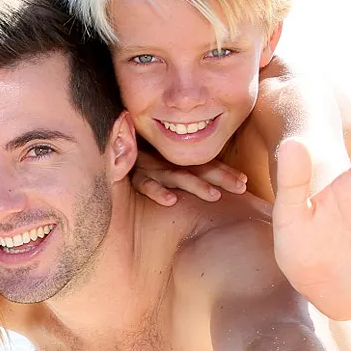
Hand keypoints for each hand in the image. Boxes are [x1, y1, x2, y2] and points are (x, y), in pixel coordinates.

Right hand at [132, 153, 248, 205]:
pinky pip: (145, 185)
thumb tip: (215, 191)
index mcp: (176, 161)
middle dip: (220, 177)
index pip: (205, 165)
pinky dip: (158, 192)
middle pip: (197, 169)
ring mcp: (149, 169)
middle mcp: (166, 163)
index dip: (225, 172)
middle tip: (241, 187)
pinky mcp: (132, 177)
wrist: (105, 150)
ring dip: (196, 185)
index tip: (245, 182)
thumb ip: (183, 175)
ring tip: (214, 195)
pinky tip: (170, 201)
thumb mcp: (162, 168)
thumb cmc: (137, 165)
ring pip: (176, 176)